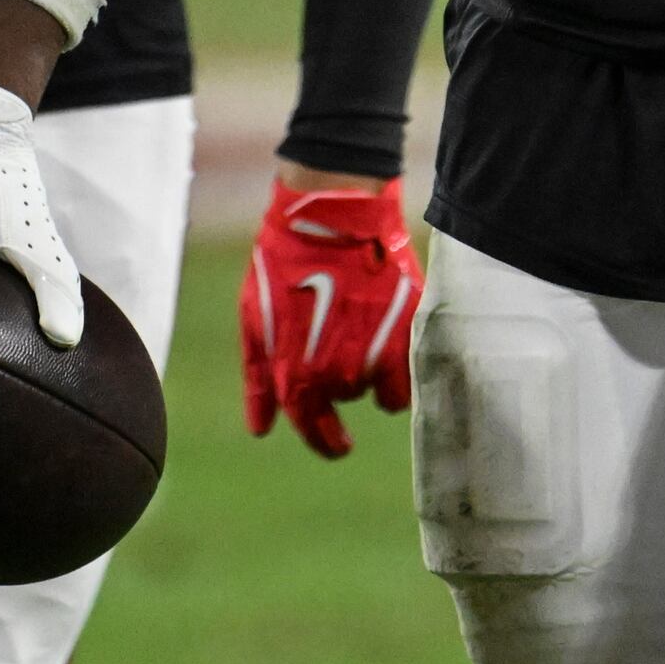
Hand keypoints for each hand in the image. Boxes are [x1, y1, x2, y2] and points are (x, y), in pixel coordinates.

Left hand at [240, 174, 418, 457]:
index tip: (338, 445)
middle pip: (345, 401)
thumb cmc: (284, 265)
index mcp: (296, 376)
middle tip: (340, 352)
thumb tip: (261, 429)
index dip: (325, 442)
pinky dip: (402, 368)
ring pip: (379, 390)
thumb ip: (260, 380)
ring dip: (371, 372)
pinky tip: (389, 340)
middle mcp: (337, 376)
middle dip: (342, 386)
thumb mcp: (255, 322)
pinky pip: (409, 376)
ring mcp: (375, 356)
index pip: (313, 430)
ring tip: (360, 328)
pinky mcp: (405, 335)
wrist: (331, 217)